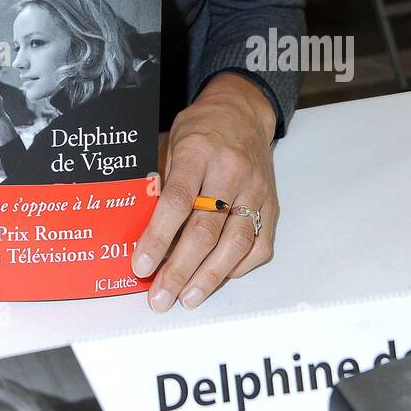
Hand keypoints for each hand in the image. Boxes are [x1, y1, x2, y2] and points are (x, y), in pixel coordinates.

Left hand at [131, 74, 277, 311]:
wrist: (242, 111)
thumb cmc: (199, 130)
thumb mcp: (169, 142)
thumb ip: (159, 182)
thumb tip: (139, 229)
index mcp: (198, 151)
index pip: (177, 200)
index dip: (158, 237)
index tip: (141, 266)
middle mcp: (230, 171)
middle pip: (206, 229)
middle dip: (180, 269)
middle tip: (160, 298)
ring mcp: (255, 190)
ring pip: (236, 243)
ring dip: (210, 277)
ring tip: (187, 299)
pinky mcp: (272, 204)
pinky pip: (260, 245)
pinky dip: (238, 268)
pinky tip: (217, 280)